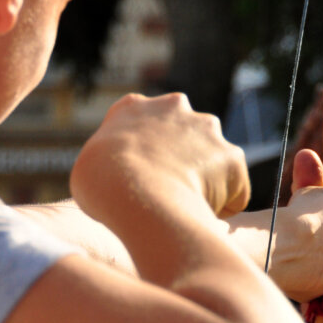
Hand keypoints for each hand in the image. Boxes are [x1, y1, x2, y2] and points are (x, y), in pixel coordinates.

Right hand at [71, 93, 249, 223]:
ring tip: (185, 206)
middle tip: (166, 191)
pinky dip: (224, 206)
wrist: (134, 190)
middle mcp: (175, 107)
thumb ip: (111, 164)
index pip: (144, 124)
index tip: (142, 175)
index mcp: (134, 107)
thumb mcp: (90, 166)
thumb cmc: (101, 184)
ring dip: (204, 181)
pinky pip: (233, 189)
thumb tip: (121, 181)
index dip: (145, 153)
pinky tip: (204, 216)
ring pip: (211, 159)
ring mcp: (207, 128)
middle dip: (181, 159)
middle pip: (182, 134)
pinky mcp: (232, 156)